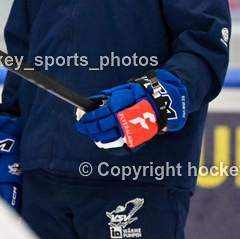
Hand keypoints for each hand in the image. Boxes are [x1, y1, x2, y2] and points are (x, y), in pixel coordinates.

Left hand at [74, 69, 188, 150]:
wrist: (159, 104)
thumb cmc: (136, 95)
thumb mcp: (120, 91)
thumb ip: (103, 98)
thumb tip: (87, 104)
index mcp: (119, 107)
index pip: (97, 117)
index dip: (86, 120)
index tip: (80, 120)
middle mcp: (124, 120)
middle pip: (100, 129)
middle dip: (88, 129)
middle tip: (82, 127)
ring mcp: (131, 132)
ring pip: (107, 139)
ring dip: (96, 137)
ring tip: (92, 133)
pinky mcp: (136, 140)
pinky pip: (118, 147)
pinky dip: (108, 144)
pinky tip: (102, 140)